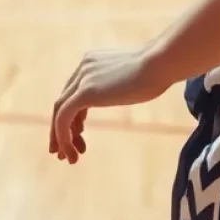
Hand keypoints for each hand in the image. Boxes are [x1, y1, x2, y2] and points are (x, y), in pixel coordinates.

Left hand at [49, 48, 171, 164]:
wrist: (160, 63)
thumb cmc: (156, 70)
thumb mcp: (130, 77)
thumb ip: (118, 83)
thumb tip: (123, 92)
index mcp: (92, 61)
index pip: (74, 92)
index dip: (74, 116)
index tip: (80, 136)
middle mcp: (83, 67)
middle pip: (63, 101)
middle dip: (62, 130)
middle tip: (63, 152)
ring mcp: (83, 78)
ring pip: (60, 111)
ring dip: (61, 138)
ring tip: (69, 158)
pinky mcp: (85, 91)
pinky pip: (64, 118)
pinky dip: (64, 138)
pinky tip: (72, 153)